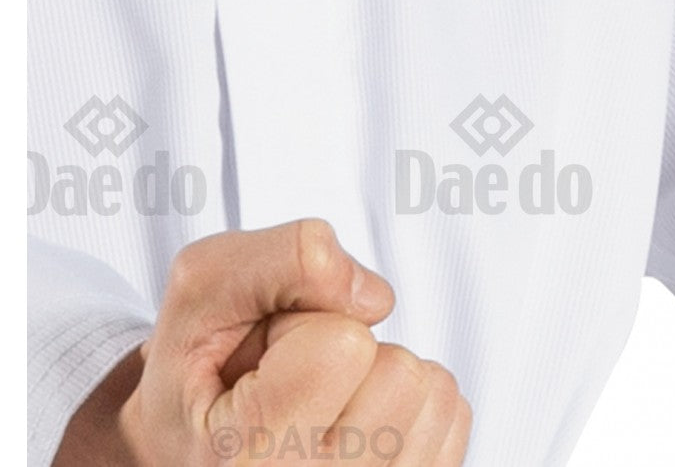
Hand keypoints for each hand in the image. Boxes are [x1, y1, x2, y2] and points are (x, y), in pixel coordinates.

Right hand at [55, 219, 470, 465]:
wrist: (192, 441)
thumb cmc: (199, 366)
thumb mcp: (204, 284)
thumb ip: (284, 256)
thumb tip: (374, 296)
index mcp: (245, 455)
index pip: (345, 344)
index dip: (305, 319)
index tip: (264, 354)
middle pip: (399, 369)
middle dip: (347, 343)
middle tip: (292, 374)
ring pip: (431, 389)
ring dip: (380, 371)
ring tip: (319, 393)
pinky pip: (452, 412)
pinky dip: (409, 398)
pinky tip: (352, 414)